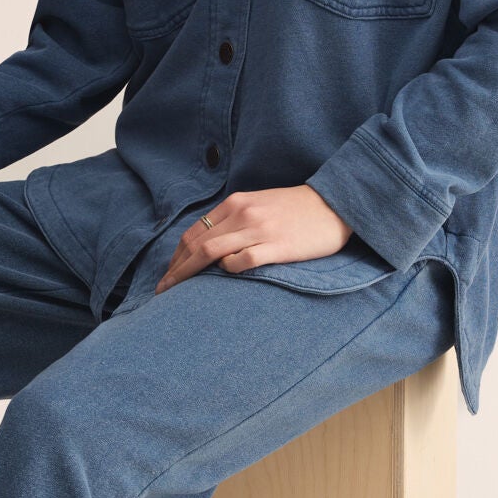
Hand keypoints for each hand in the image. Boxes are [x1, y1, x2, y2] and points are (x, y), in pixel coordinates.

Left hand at [153, 186, 352, 293]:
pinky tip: (224, 278)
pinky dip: (228, 270)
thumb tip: (209, 245)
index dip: (176, 256)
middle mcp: (243, 214)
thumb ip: (235, 220)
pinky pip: (242, 261)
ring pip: (211, 252)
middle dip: (175, 269)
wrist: (335, 204)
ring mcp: (259, 230)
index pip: (194, 232)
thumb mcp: (260, 205)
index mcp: (236, 204)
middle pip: (196, 244)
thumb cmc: (296, 209)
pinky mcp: (277, 246)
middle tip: (162, 290)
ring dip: (188, 274)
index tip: (168, 275)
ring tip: (176, 294)